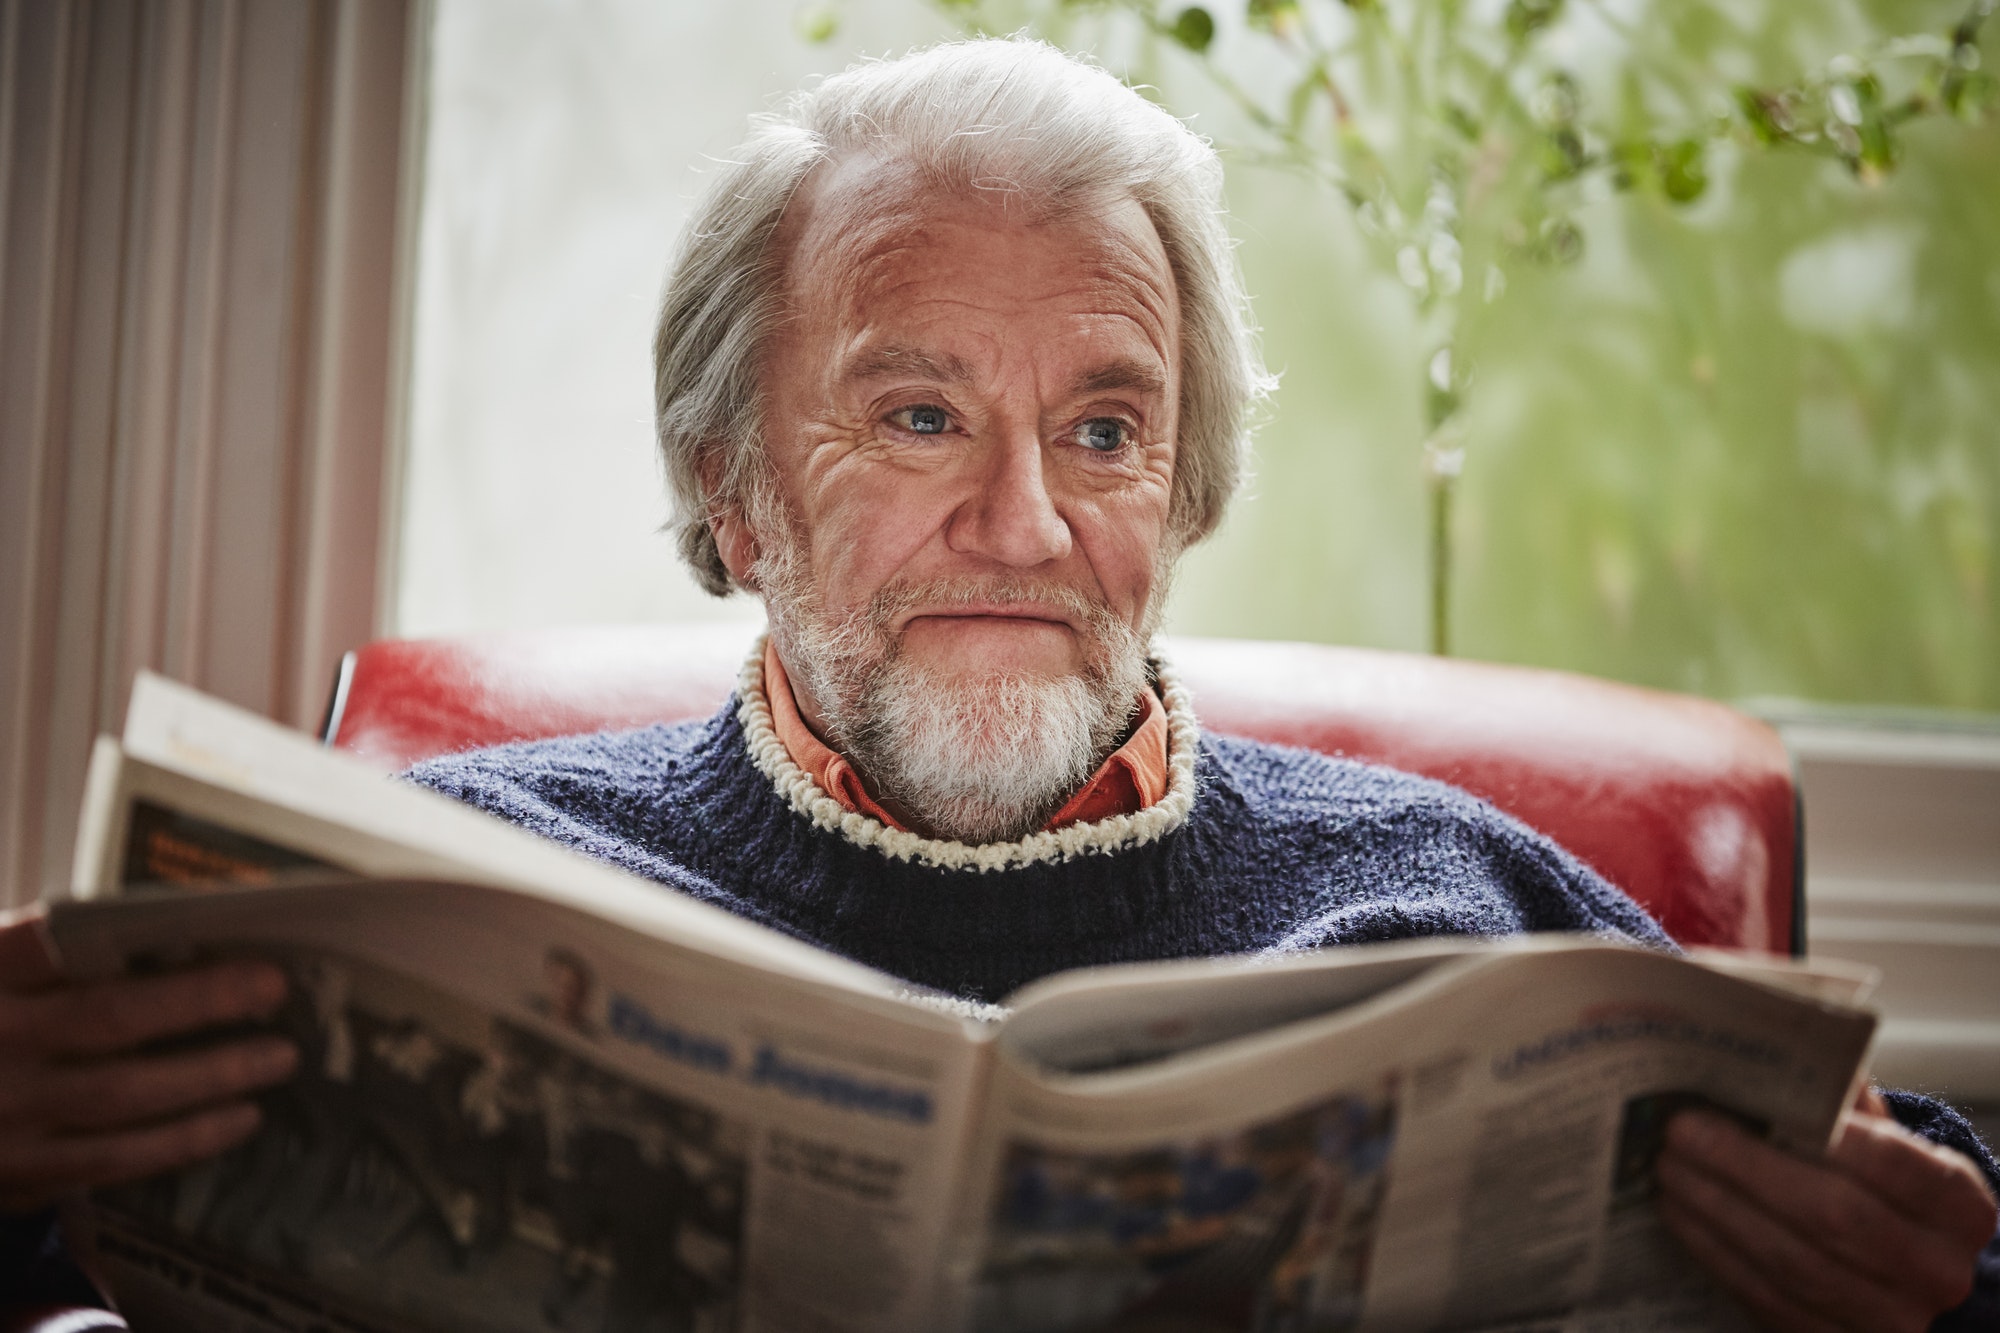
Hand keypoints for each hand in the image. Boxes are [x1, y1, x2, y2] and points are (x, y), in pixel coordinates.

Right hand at [0, 908, 297, 1211]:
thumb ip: (56, 960)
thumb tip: (168, 932)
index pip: (58, 944)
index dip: (136, 932)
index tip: (219, 926)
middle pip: (107, 1018)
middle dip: (201, 1002)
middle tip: (275, 991)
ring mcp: (4, 1121)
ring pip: (122, 1097)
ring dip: (211, 1078)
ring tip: (276, 1058)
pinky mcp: (19, 1177)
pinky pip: (112, 1160)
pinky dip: (182, 1141)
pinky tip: (234, 1120)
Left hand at [1658, 1088, 1998, 1331]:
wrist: (1909, 1275)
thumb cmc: (1888, 1193)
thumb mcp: (1894, 1147)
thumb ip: (1848, 1106)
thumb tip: (1773, 1048)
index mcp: (1959, 1207)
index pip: (1892, 1163)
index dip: (1824, 1134)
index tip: (1753, 1102)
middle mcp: (1936, 1269)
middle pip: (1833, 1215)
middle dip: (1745, 1167)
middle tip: (1683, 1130)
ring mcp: (1890, 1318)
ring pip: (1791, 1262)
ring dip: (1716, 1209)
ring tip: (1668, 1167)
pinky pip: (1767, 1298)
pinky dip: (1716, 1252)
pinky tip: (1681, 1213)